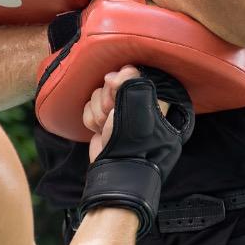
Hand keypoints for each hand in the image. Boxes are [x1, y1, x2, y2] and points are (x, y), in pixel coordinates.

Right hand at [76, 66, 193, 236]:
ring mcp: (119, 115)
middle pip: (113, 83)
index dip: (122, 79)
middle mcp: (137, 106)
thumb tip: (120, 71)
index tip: (117, 86)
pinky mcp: (103, 123)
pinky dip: (91, 119)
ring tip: (106, 127)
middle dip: (108, 98)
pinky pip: (90, 108)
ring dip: (98, 111)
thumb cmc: (133, 143)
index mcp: (154, 102)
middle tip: (113, 112)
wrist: (115, 172)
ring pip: (98, 95)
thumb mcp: (137, 108)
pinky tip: (99, 131)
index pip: (134, 74)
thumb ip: (131, 82)